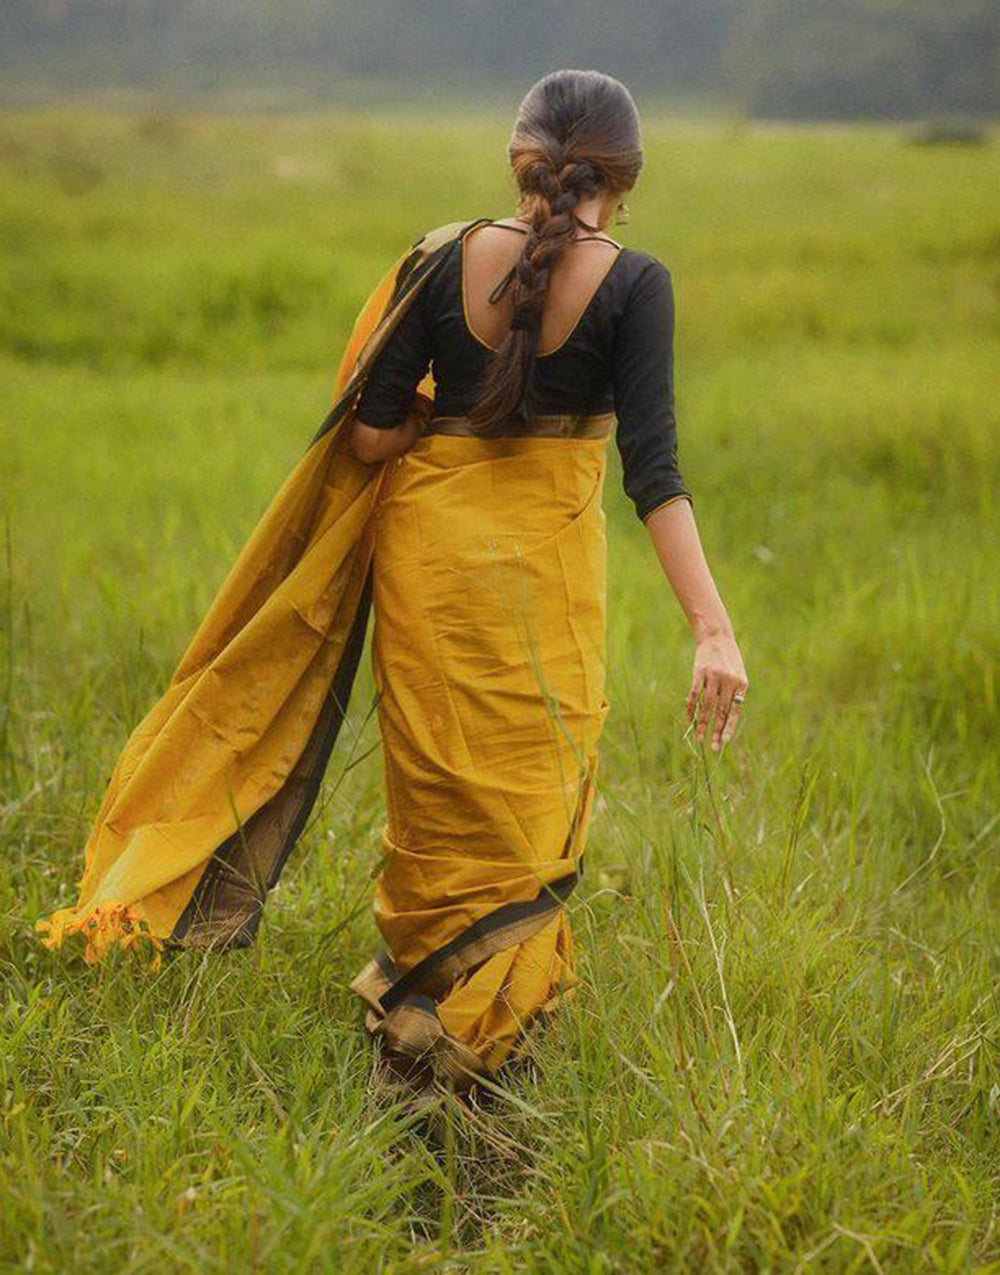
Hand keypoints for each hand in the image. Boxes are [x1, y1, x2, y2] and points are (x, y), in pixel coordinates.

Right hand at [686, 629, 748, 750]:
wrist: (717, 637)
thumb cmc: (729, 660)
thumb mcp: (738, 676)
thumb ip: (734, 695)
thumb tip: (725, 721)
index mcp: (742, 684)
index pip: (735, 711)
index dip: (730, 728)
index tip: (725, 742)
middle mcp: (729, 681)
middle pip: (721, 712)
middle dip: (717, 731)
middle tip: (713, 748)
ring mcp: (714, 676)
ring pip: (707, 706)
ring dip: (702, 724)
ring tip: (698, 738)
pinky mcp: (700, 672)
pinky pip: (695, 695)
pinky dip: (691, 709)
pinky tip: (689, 720)